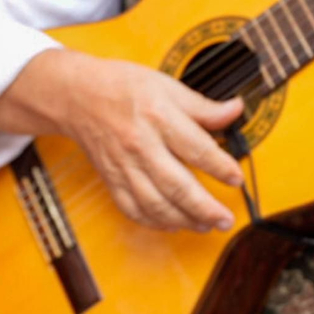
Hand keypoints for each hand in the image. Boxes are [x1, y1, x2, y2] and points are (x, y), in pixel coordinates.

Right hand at [48, 51, 245, 231]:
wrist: (77, 96)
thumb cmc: (123, 87)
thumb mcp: (168, 86)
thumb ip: (203, 106)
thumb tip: (235, 110)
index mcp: (159, 117)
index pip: (196, 149)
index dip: (220, 167)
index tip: (237, 179)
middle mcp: (141, 146)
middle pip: (177, 185)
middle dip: (205, 208)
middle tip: (226, 219)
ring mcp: (124, 166)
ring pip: (155, 203)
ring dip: (183, 220)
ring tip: (206, 226)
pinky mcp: (111, 179)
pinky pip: (132, 208)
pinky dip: (153, 222)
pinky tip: (173, 224)